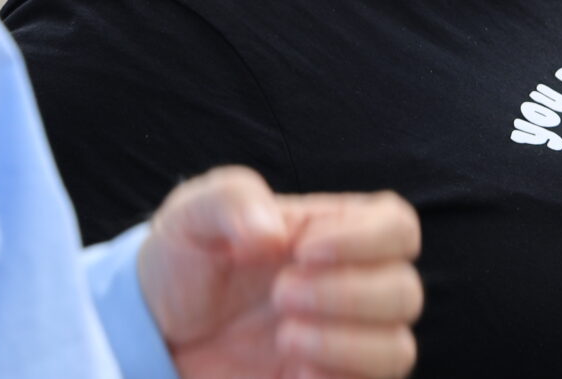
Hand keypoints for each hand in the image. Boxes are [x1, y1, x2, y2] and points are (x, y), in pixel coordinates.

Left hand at [139, 166, 421, 378]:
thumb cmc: (186, 261)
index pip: (398, 227)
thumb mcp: (192, 214)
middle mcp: (351, 286)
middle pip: (405, 292)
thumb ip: (233, 200)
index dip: (367, 240)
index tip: (305, 251)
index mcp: (334, 233)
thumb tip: (273, 234)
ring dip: (346, 345)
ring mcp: (343, 342)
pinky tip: (291, 372)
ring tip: (285, 337)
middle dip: (347, 295)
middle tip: (280, 295)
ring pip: (397, 350)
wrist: (156, 331)